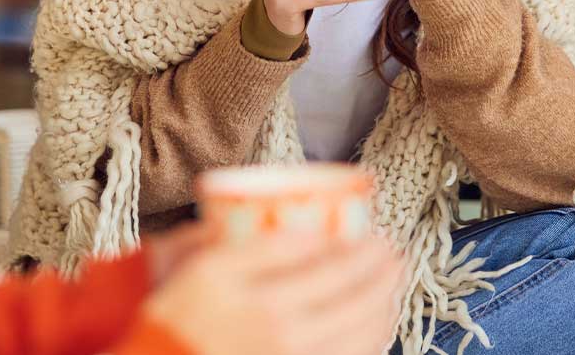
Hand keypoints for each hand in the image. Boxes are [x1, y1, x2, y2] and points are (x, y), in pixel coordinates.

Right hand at [143, 233, 404, 354]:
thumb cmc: (176, 315)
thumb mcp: (209, 266)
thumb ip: (261, 248)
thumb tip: (310, 231)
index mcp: (268, 302)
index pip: (333, 270)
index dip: (364, 251)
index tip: (380, 237)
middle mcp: (288, 338)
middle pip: (355, 304)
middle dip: (385, 278)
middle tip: (398, 257)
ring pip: (358, 341)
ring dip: (384, 312)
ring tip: (393, 291)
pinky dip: (367, 348)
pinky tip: (373, 335)